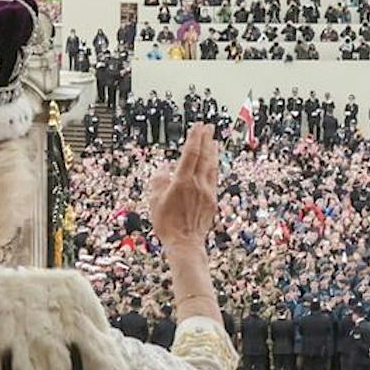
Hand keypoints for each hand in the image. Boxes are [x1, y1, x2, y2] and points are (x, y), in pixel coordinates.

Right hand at [147, 124, 218, 251]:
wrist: (185, 243)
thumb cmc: (167, 224)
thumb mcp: (155, 201)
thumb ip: (159, 181)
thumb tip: (164, 168)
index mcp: (182, 181)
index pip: (190, 153)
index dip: (195, 138)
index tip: (198, 126)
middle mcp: (197, 184)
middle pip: (204, 156)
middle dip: (206, 140)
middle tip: (209, 127)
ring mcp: (207, 192)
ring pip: (212, 166)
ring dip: (213, 152)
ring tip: (214, 141)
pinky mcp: (212, 201)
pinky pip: (214, 178)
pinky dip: (214, 167)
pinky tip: (214, 164)